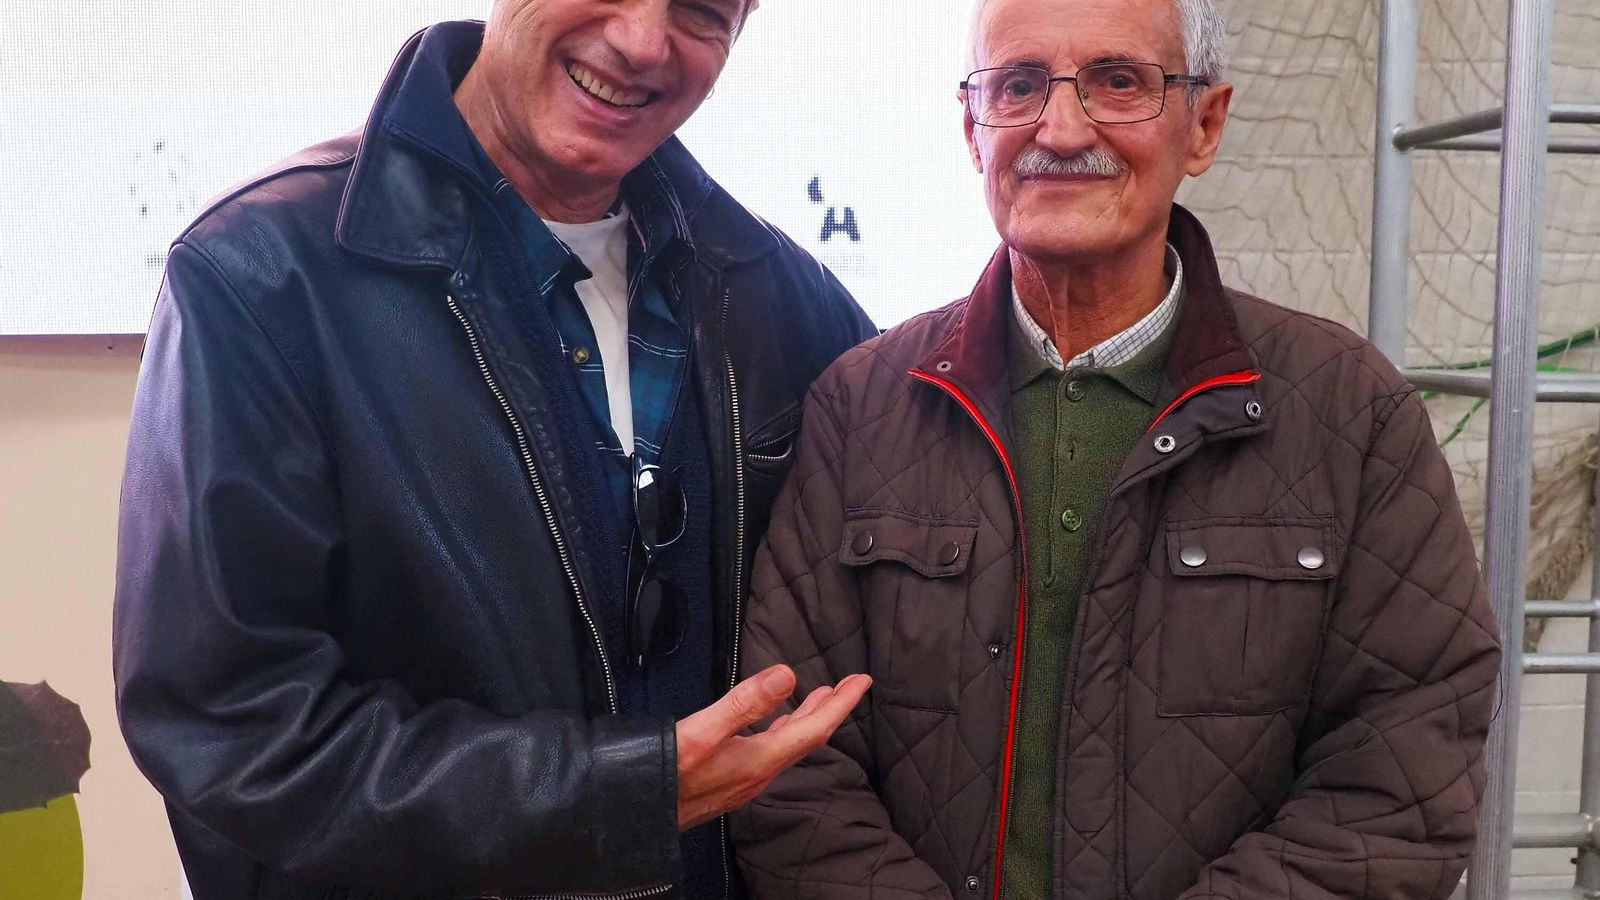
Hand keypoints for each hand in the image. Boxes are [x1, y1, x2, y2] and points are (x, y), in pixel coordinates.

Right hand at [675, 664, 870, 829]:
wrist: (635, 812)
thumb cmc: (664, 771)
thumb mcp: (703, 730)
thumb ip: (746, 703)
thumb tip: (788, 675)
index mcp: (760, 760)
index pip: (815, 729)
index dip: (842, 703)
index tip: (863, 680)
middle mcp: (759, 774)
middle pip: (807, 738)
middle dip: (830, 709)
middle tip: (849, 685)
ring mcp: (744, 782)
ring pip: (788, 747)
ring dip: (807, 720)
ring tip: (819, 699)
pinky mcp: (729, 783)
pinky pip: (770, 754)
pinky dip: (782, 732)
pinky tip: (774, 726)